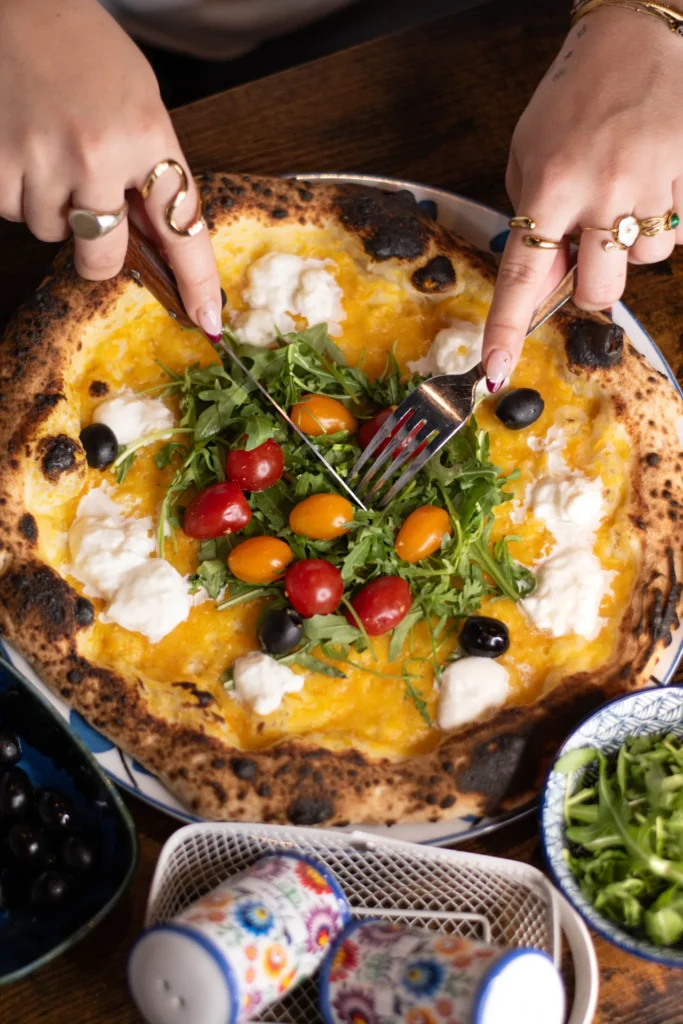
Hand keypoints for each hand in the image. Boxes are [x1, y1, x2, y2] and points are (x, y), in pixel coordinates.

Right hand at [0, 0, 221, 336]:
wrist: (17, 0)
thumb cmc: (84, 49)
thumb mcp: (142, 103)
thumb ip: (152, 171)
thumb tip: (158, 244)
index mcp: (147, 134)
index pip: (183, 228)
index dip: (197, 281)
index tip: (209, 319)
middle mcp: (97, 153)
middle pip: (102, 257)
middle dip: (98, 252)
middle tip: (89, 214)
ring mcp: (41, 157)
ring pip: (48, 234)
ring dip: (49, 206)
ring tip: (48, 150)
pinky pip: (9, 211)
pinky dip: (14, 189)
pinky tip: (21, 146)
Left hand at [482, 6, 682, 389]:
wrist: (633, 38)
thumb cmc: (572, 98)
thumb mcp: (528, 158)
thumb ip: (531, 226)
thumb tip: (537, 291)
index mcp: (549, 185)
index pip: (521, 276)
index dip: (507, 327)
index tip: (494, 367)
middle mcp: (601, 190)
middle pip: (601, 291)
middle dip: (594, 283)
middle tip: (591, 244)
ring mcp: (651, 185)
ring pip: (645, 263)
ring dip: (630, 244)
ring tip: (624, 191)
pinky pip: (678, 232)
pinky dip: (664, 218)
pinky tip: (652, 180)